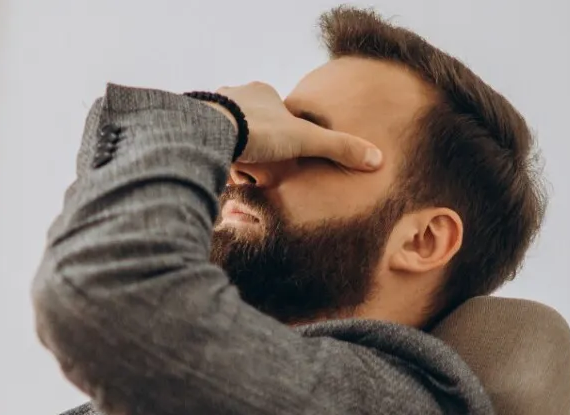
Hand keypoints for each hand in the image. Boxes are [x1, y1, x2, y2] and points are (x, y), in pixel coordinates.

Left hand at [213, 82, 382, 170]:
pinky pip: (207, 142)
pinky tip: (214, 167)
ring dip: (231, 151)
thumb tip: (376, 160)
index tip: (280, 153)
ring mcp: (211, 107)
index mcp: (262, 91)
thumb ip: (338, 149)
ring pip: (227, 134)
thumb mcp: (306, 142)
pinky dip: (212, 155)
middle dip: (254, 145)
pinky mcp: (193, 124)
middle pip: (251, 124)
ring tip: (234, 168)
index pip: (277, 114)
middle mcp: (235, 94)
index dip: (281, 136)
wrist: (211, 134)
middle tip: (255, 164)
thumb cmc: (259, 133)